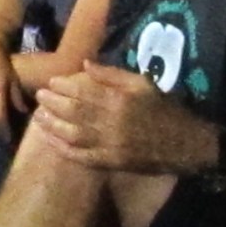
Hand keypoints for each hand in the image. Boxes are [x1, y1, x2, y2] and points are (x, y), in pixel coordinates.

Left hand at [31, 61, 209, 173]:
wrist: (186, 144)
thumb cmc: (164, 109)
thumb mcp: (143, 84)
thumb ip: (113, 74)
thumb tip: (85, 64)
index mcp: (119, 99)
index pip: (82, 90)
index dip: (63, 86)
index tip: (51, 82)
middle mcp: (111, 121)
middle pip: (73, 111)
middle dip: (53, 103)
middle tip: (39, 96)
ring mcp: (110, 144)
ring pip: (73, 134)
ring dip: (52, 125)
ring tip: (39, 117)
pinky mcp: (111, 162)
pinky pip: (82, 156)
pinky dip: (64, 150)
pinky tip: (51, 142)